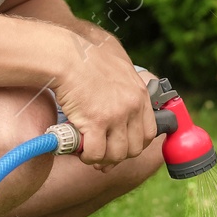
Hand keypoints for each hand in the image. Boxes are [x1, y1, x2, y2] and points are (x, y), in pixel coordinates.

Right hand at [51, 32, 156, 167]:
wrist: (67, 57)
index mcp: (139, 94)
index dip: (135, 145)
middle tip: (103, 153)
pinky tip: (80, 150)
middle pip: (134, 148)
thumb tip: (124, 111)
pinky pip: (97, 153)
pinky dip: (88, 157)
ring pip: (116, 155)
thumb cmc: (86, 60)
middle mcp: (132, 106)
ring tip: (90, 152)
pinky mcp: (96, 122)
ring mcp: (116, 115)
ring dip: (102, 158)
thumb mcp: (119, 69)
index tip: (121, 146)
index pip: (149, 133)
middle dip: (118, 155)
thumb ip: (127, 89)